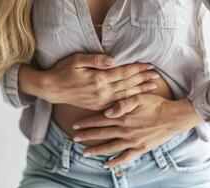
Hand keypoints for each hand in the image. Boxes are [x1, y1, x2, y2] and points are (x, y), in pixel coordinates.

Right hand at [36, 53, 159, 109]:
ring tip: (152, 87)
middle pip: (128, 84)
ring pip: (125, 95)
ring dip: (140, 90)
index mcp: (99, 78)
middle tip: (156, 76)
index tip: (150, 65)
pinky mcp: (98, 106)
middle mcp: (102, 91)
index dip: (137, 68)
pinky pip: (117, 104)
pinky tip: (137, 99)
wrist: (52, 89)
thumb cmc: (63, 72)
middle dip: (143, 79)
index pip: (123, 72)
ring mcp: (101, 101)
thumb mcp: (77, 60)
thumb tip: (113, 60)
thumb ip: (96, 60)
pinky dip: (129, 100)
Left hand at [72, 94, 203, 167]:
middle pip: (102, 134)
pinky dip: (115, 162)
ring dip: (96, 150)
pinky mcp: (141, 149)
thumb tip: (107, 112)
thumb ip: (122, 104)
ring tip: (85, 153)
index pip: (100, 120)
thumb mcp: (139, 97)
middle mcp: (125, 131)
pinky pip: (125, 157)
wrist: (175, 117)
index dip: (87, 123)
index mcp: (123, 117)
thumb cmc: (157, 104)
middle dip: (87, 136)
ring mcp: (133, 142)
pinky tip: (106, 164)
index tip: (75, 125)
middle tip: (75, 139)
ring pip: (110, 147)